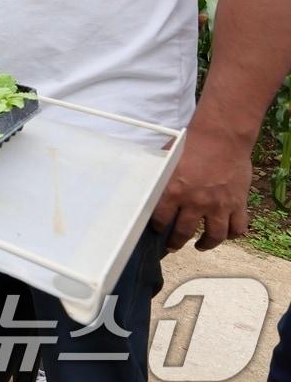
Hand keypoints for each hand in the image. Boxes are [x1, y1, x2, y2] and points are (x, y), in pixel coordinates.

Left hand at [150, 122, 252, 251]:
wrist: (222, 136)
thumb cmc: (192, 143)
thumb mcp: (167, 157)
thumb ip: (159, 174)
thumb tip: (144, 181)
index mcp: (173, 190)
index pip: (160, 219)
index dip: (156, 228)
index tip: (156, 231)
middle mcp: (195, 202)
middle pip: (183, 232)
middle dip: (175, 242)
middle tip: (172, 246)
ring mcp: (219, 205)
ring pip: (214, 236)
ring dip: (205, 244)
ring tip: (199, 245)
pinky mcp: (237, 204)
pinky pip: (238, 228)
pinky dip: (233, 234)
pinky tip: (226, 234)